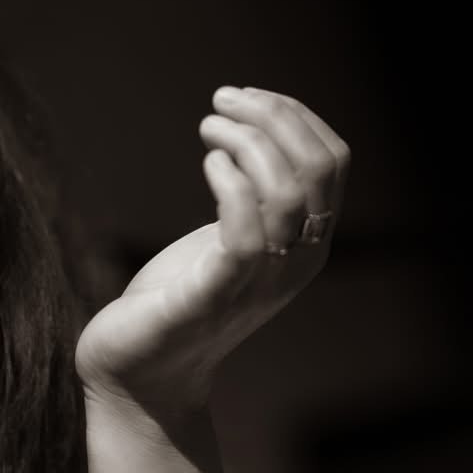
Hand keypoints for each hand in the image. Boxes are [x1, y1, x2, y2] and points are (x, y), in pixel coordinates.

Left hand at [75, 86, 348, 424]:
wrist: (139, 375)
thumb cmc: (177, 299)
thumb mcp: (227, 239)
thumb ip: (252, 197)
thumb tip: (251, 126)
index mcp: (306, 244)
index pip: (333, 162)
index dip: (295, 115)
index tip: (247, 98)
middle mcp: (296, 264)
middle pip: (317, 169)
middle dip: (273, 117)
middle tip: (222, 101)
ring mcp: (260, 284)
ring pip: (288, 193)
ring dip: (248, 141)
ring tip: (208, 126)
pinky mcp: (214, 299)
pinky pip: (246, 235)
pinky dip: (230, 184)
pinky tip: (208, 165)